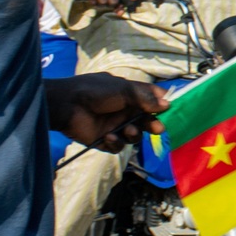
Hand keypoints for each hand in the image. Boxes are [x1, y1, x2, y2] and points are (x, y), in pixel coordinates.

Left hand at [46, 73, 167, 149]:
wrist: (66, 105)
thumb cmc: (95, 91)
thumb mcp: (124, 89)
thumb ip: (146, 98)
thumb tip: (167, 105)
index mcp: (129, 95)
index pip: (151, 100)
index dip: (161, 104)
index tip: (169, 109)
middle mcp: (124, 111)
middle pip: (146, 121)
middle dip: (153, 124)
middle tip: (158, 128)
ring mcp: (114, 126)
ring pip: (134, 136)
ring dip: (134, 134)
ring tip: (128, 131)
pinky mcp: (104, 140)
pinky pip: (118, 146)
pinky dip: (116, 143)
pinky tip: (108, 136)